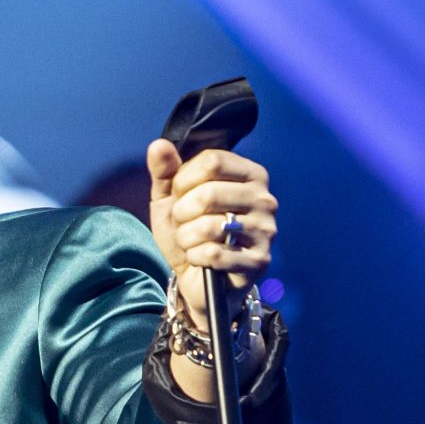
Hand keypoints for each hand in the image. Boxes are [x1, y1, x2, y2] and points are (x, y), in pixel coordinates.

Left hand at [145, 138, 276, 330]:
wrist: (197, 278)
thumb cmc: (189, 231)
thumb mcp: (171, 199)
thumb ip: (165, 171)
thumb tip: (158, 145)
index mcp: (250, 174)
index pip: (212, 161)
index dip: (184, 178)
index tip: (179, 194)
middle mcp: (265, 199)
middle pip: (210, 192)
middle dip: (182, 211)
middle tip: (184, 222)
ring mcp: (266, 230)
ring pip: (210, 226)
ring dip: (186, 236)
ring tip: (191, 241)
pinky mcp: (260, 261)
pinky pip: (215, 254)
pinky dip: (196, 257)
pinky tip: (200, 259)